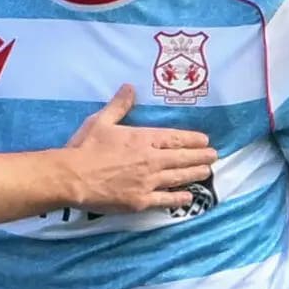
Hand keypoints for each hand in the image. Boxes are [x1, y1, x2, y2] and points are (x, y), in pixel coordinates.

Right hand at [66, 85, 216, 212]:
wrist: (73, 177)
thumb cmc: (85, 147)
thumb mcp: (100, 121)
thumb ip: (119, 106)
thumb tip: (130, 87)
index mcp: (143, 138)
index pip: (175, 138)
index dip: (192, 140)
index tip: (205, 141)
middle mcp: (151, 159)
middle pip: (182, 157)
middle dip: (200, 156)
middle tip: (214, 156)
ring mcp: (148, 182)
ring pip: (179, 177)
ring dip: (195, 174)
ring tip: (207, 172)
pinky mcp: (141, 200)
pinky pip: (166, 200)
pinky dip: (179, 198)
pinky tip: (189, 197)